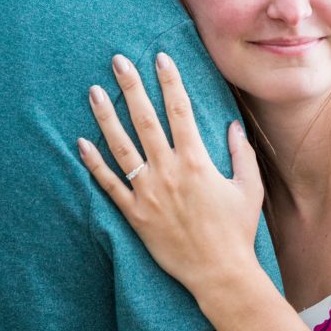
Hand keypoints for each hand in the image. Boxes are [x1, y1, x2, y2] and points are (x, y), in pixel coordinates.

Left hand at [78, 53, 263, 297]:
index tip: (160, 58)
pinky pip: (109, 185)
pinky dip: (94, 164)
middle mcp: (168, 172)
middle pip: (145, 120)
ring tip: (92, 91)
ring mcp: (148, 193)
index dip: (169, 81)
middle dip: (130, 86)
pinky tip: (81, 143)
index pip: (180, 110)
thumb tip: (233, 126)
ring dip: (105, 117)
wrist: (220, 273)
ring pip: (121, 147)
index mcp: (197, 161)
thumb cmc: (237, 231)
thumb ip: (241, 154)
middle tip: (117, 60)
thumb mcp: (249, 188)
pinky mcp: (135, 215)